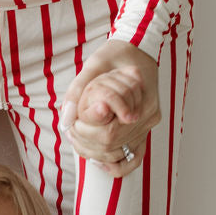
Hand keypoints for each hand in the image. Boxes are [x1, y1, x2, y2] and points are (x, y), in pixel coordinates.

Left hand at [61, 40, 160, 173]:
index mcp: (140, 100)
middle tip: (72, 131)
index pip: (109, 134)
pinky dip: (117, 165)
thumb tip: (66, 121)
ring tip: (79, 139)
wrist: (137, 49)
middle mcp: (148, 116)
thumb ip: (78, 92)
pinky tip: (100, 162)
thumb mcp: (93, 66)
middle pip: (112, 147)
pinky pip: (134, 157)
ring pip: (119, 154)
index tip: (74, 122)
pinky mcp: (145, 129)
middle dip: (86, 143)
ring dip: (95, 152)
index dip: (85, 133)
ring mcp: (148, 124)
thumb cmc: (114, 55)